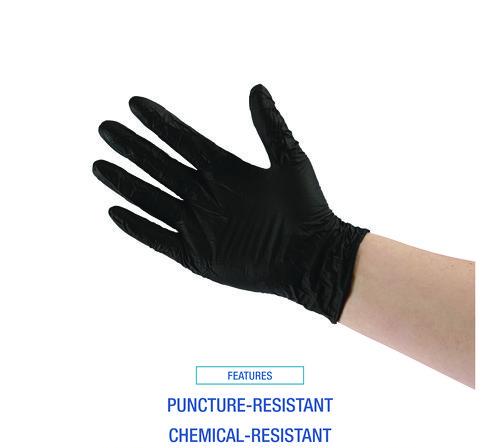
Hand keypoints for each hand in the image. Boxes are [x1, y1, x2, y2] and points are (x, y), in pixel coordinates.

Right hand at [93, 85, 367, 321]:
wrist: (311, 257)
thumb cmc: (307, 209)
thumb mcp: (289, 161)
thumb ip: (269, 126)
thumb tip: (256, 87)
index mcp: (226, 171)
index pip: (184, 141)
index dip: (160, 123)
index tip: (135, 103)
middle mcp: (207, 195)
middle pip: (161, 167)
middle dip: (133, 148)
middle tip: (106, 128)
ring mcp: (200, 226)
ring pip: (153, 200)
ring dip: (127, 184)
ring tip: (100, 165)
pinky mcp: (197, 255)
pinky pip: (159, 239)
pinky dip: (137, 227)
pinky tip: (115, 210)